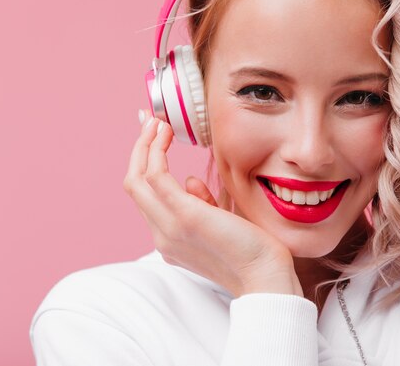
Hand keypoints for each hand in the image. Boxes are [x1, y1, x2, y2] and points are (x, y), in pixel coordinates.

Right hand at [123, 111, 302, 297]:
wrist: (266, 278)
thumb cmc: (252, 252)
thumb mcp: (220, 224)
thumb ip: (201, 203)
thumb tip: (190, 181)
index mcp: (170, 239)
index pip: (145, 197)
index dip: (144, 163)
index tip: (152, 137)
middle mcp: (162, 235)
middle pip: (134, 185)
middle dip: (139, 149)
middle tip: (149, 121)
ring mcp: (169, 228)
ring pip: (137, 179)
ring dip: (145, 146)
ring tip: (157, 122)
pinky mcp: (184, 217)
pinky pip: (156, 177)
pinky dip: (156, 151)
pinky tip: (166, 134)